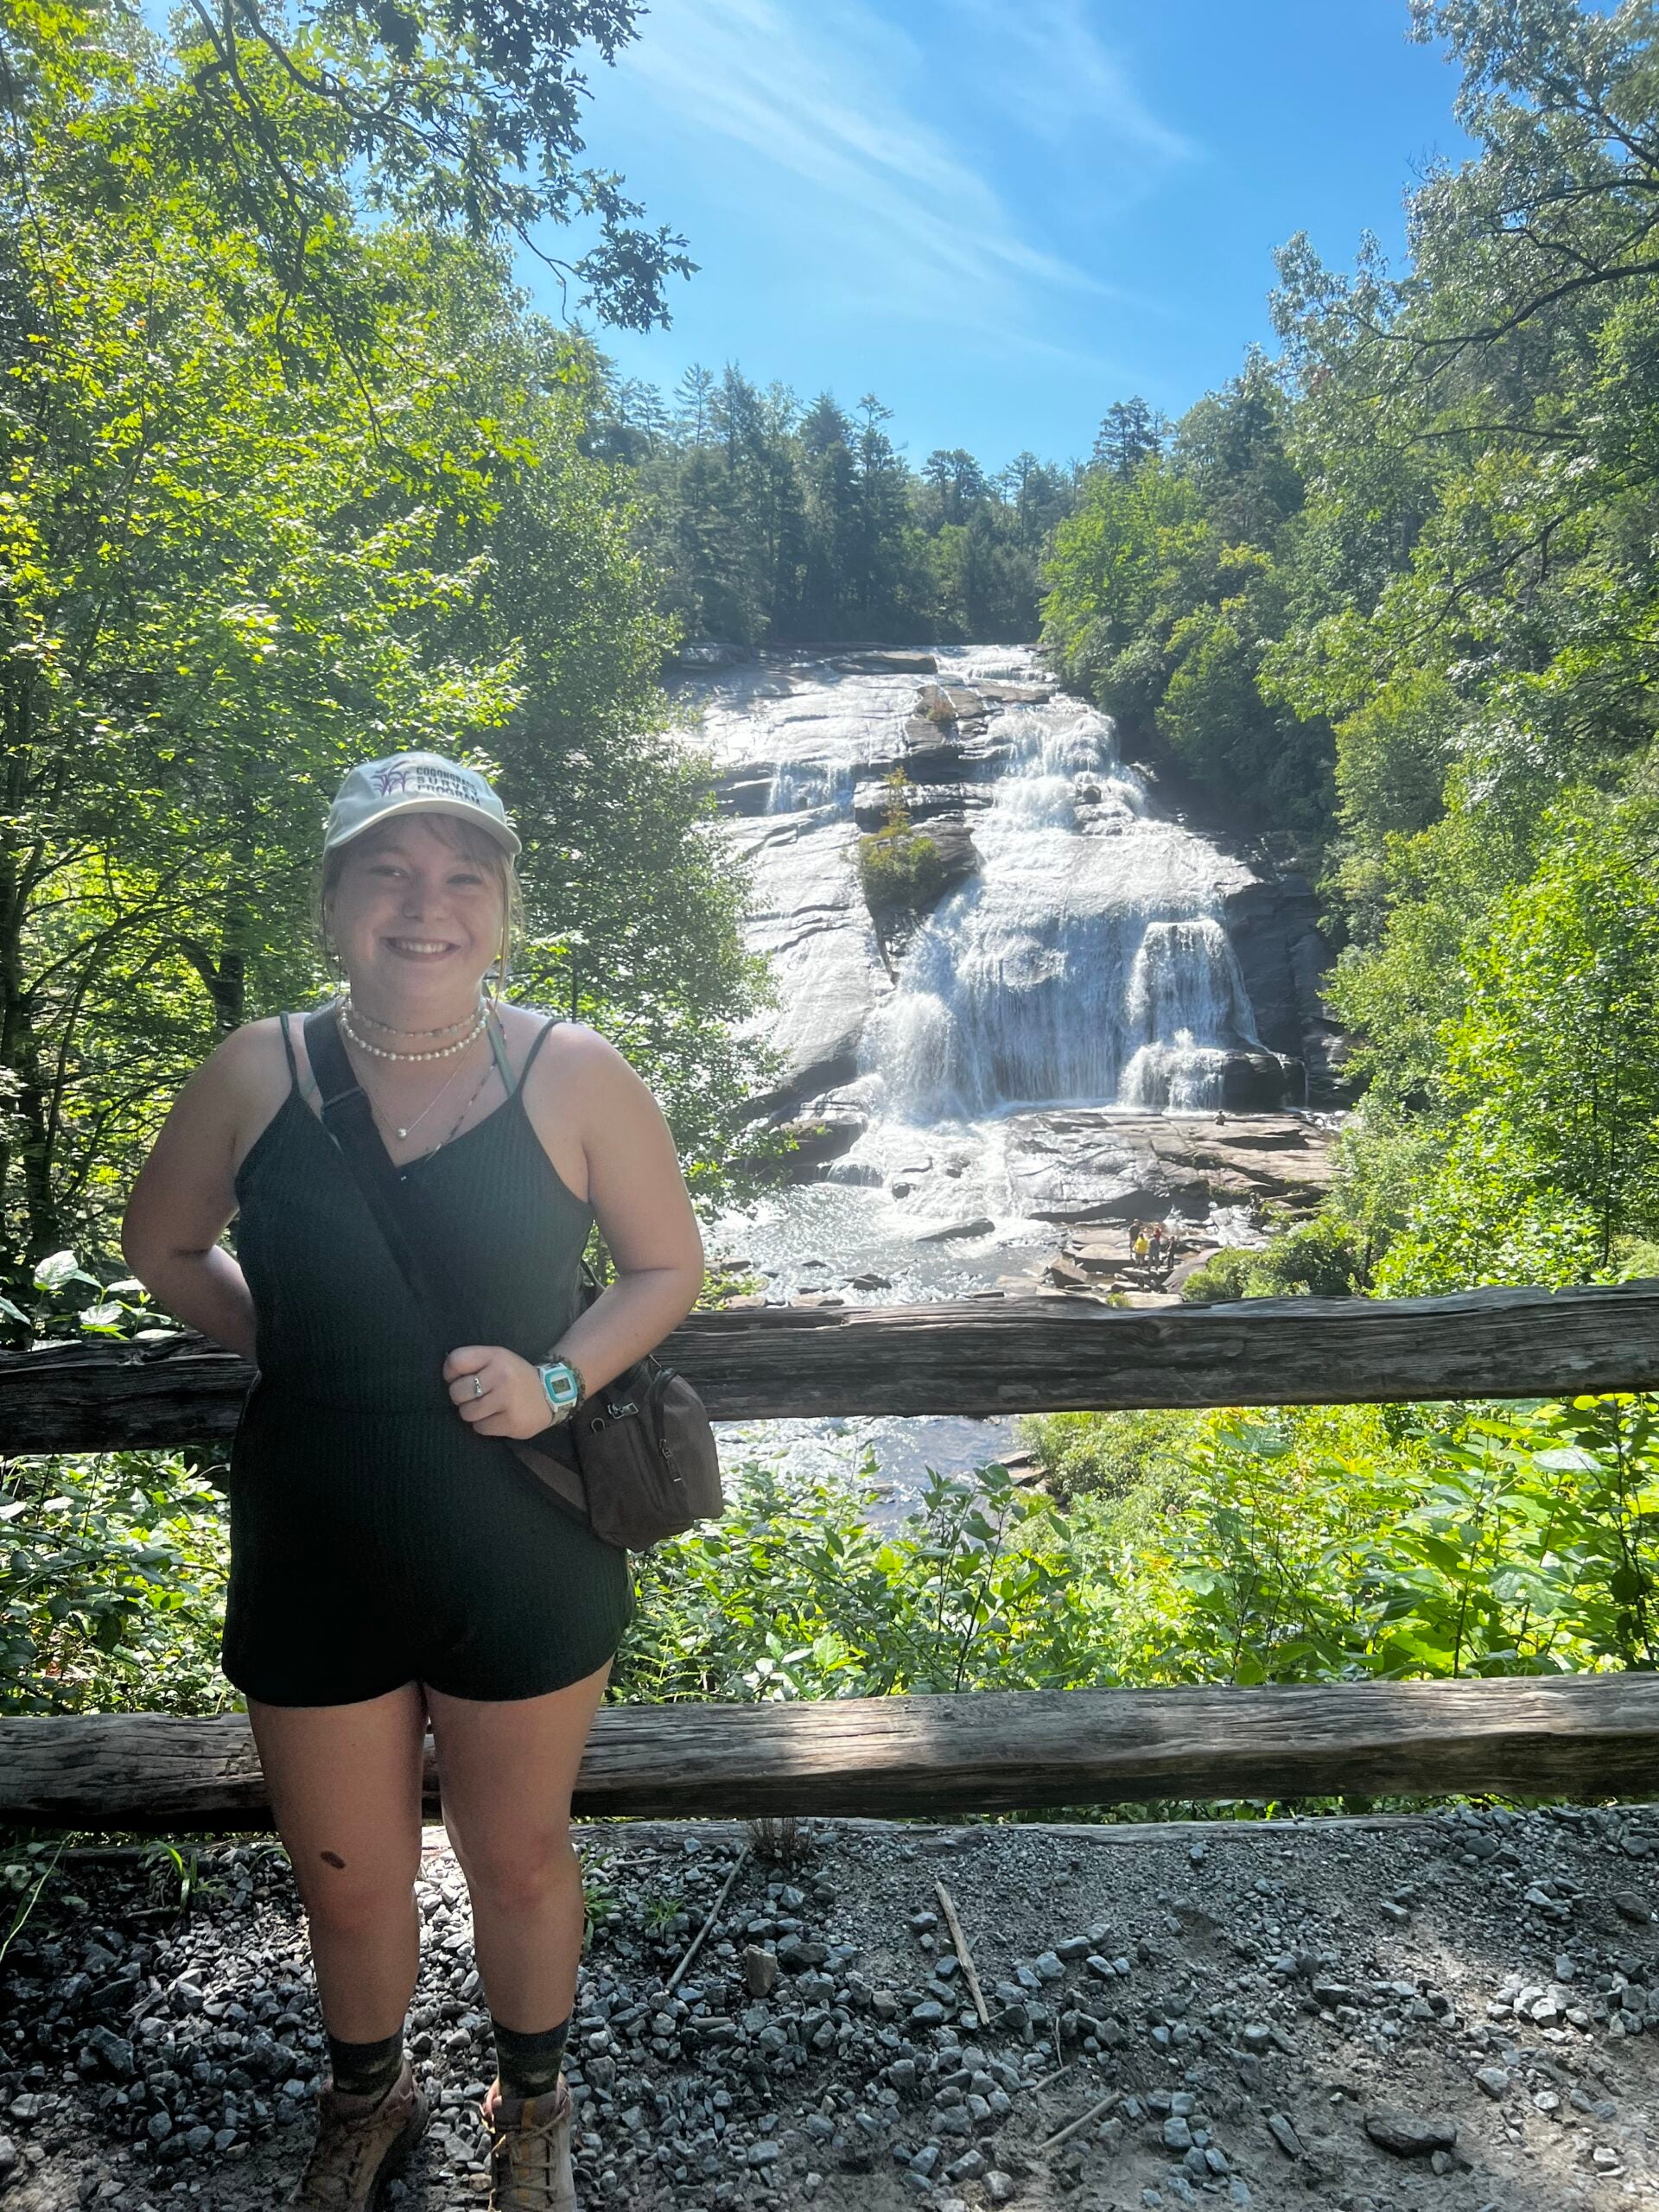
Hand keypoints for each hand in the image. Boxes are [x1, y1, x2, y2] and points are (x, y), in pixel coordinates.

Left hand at [443, 1344, 561, 1439]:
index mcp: (495, 1356)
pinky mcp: (510, 1421)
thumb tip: (446, 1377)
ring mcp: (506, 1400)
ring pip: (466, 1413)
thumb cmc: (515, 1377)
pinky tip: (497, 1417)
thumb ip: (473, 1363)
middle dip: (462, 1398)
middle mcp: (501, 1376)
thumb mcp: (498, 1359)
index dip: (451, 1373)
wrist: (551, 1395)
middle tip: (477, 1397)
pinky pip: (480, 1428)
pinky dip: (484, 1425)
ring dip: (473, 1414)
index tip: (461, 1378)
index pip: (455, 1361)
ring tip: (487, 1408)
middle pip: (456, 1392)